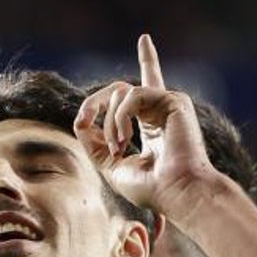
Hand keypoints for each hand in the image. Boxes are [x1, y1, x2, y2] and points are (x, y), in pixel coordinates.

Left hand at [74, 35, 215, 218]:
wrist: (176, 193)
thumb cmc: (151, 188)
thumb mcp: (111, 166)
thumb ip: (94, 144)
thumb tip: (80, 121)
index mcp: (151, 124)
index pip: (141, 90)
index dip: (142, 63)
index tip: (83, 117)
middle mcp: (159, 110)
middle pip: (118, 89)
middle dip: (95, 105)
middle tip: (87, 125)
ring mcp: (167, 103)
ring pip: (120, 92)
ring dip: (110, 122)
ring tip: (119, 147)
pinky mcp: (174, 100)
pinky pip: (133, 95)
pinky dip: (121, 116)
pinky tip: (125, 137)